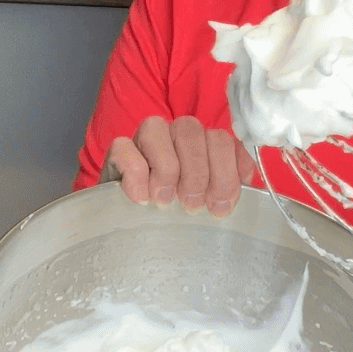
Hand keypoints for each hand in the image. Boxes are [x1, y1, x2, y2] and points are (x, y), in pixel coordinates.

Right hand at [99, 116, 254, 216]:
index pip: (223, 140)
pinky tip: (141, 199)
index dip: (226, 171)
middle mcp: (177, 134)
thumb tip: (234, 195)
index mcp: (205, 144)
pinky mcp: (117, 151)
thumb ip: (226, 192)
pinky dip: (136, 175)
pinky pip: (124, 147)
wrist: (134, 223)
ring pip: (156, 128)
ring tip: (165, 201)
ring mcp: (145, 138)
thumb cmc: (178, 213)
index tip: (222, 205)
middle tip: (192, 205)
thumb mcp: (208, 205)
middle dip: (197, 172)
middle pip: (192, 130)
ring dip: (166, 168)